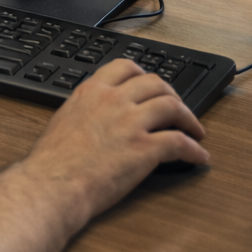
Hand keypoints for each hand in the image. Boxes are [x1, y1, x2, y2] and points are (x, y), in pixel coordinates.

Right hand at [25, 58, 208, 228]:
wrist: (53, 184)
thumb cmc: (52, 162)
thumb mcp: (63, 120)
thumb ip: (84, 110)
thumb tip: (94, 116)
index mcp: (91, 91)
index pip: (125, 67)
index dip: (144, 75)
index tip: (151, 85)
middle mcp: (113, 101)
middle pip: (155, 83)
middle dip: (172, 95)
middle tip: (178, 108)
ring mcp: (131, 123)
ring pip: (173, 106)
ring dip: (189, 118)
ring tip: (195, 130)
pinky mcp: (145, 148)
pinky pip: (180, 142)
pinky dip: (194, 149)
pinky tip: (198, 156)